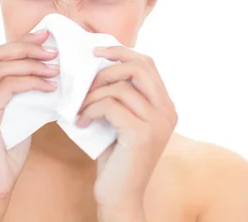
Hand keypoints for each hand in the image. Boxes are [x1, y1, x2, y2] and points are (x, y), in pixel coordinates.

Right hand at [0, 30, 59, 207]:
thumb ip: (20, 94)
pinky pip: (7, 87)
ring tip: (54, 68)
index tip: (44, 38)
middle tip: (52, 49)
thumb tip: (47, 74)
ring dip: (31, 63)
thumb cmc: (5, 154)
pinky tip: (49, 87)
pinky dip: (31, 82)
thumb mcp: (14, 115)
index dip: (18, 42)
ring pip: (0, 67)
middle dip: (26, 46)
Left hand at [76, 46, 177, 219]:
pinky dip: (90, 109)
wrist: (120, 196)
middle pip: (139, 66)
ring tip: (79, 108)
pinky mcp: (141, 134)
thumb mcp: (121, 121)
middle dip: (106, 67)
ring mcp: (157, 122)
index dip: (121, 51)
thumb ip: (120, 96)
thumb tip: (96, 63)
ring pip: (119, 86)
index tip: (96, 53)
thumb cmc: (116, 157)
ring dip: (92, 94)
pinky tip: (82, 121)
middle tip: (84, 80)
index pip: (147, 63)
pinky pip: (110, 105)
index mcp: (165, 105)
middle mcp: (167, 111)